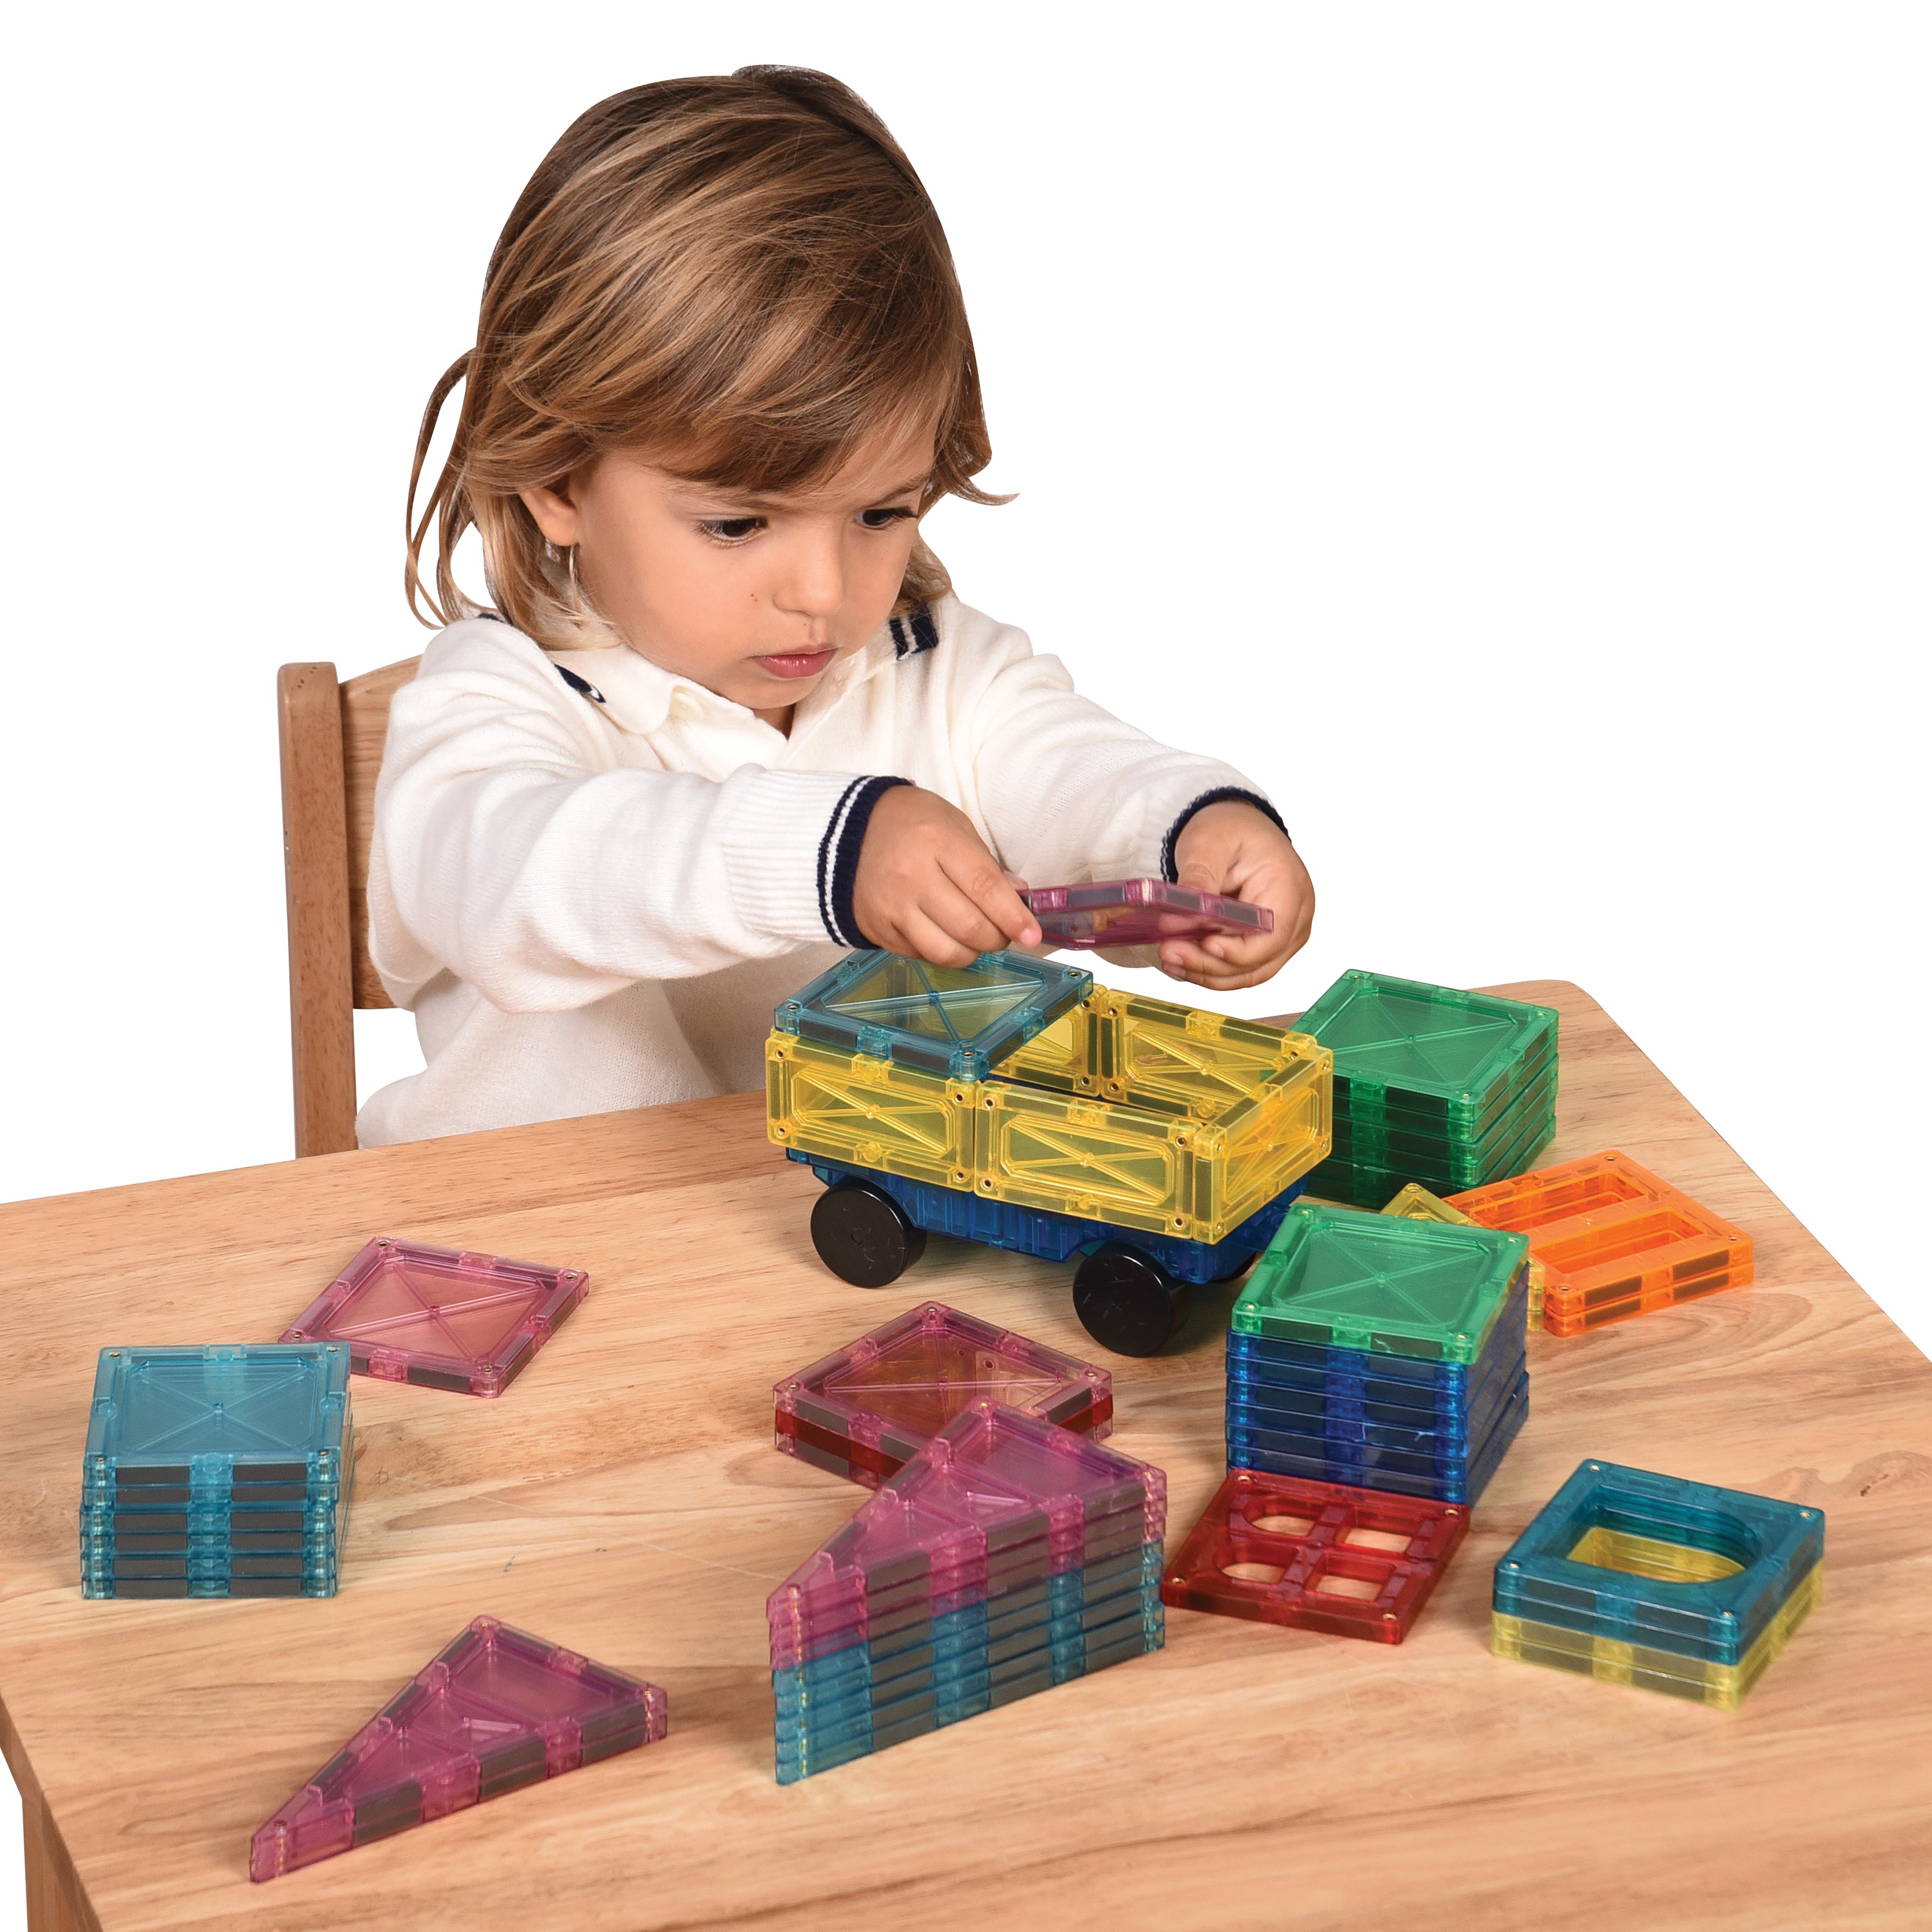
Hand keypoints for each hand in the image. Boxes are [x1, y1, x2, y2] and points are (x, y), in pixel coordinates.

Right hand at [851, 785, 1041, 964]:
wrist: (845, 832)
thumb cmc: (911, 824)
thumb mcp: (954, 826)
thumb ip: (987, 864)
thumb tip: (1019, 900)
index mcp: (937, 842)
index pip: (985, 889)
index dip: (1014, 917)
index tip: (1032, 934)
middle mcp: (912, 877)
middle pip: (969, 927)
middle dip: (997, 938)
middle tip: (1003, 932)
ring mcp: (892, 907)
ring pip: (946, 952)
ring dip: (972, 952)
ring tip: (975, 938)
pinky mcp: (877, 929)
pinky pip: (920, 955)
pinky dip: (941, 951)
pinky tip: (943, 933)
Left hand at [1160, 801, 1313, 990]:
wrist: (1234, 828)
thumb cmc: (1230, 829)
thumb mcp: (1208, 842)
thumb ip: (1199, 878)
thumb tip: (1182, 916)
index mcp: (1289, 887)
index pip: (1270, 937)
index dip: (1236, 951)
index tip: (1201, 945)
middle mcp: (1296, 918)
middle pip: (1258, 961)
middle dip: (1210, 964)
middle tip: (1168, 952)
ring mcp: (1283, 936)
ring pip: (1247, 973)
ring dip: (1206, 972)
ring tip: (1169, 959)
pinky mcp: (1265, 945)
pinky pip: (1240, 968)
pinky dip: (1209, 969)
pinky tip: (1180, 963)